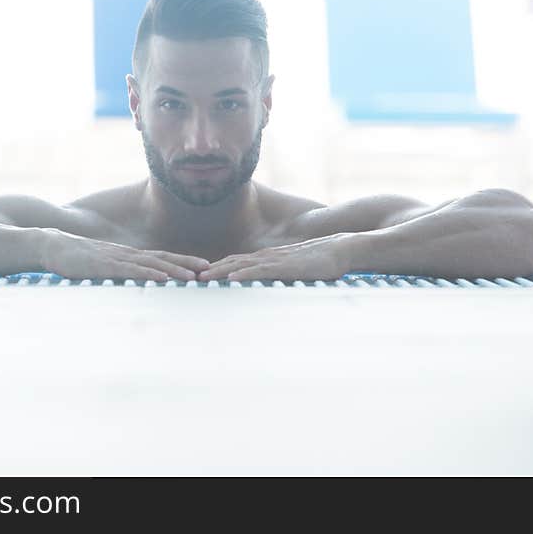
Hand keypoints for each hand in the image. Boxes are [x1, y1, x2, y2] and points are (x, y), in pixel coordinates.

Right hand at [41, 230, 209, 280]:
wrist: (51, 245)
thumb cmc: (76, 259)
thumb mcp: (102, 266)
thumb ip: (118, 272)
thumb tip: (134, 283)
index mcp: (128, 255)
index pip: (161, 257)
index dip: (183, 261)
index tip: (203, 267)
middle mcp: (127, 254)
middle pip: (163, 258)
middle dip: (187, 263)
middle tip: (209, 269)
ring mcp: (116, 259)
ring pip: (151, 264)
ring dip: (173, 270)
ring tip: (193, 277)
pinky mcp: (104, 266)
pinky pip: (130, 270)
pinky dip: (148, 274)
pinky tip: (160, 278)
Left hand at [198, 234, 351, 281]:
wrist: (341, 249)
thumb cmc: (322, 261)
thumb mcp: (296, 269)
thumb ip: (281, 275)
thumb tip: (270, 284)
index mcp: (268, 258)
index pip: (237, 262)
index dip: (217, 268)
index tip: (200, 276)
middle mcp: (267, 256)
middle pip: (232, 261)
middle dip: (210, 269)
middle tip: (190, 277)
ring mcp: (276, 260)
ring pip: (242, 264)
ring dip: (220, 271)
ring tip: (201, 278)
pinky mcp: (286, 266)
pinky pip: (261, 270)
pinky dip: (244, 273)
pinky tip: (231, 279)